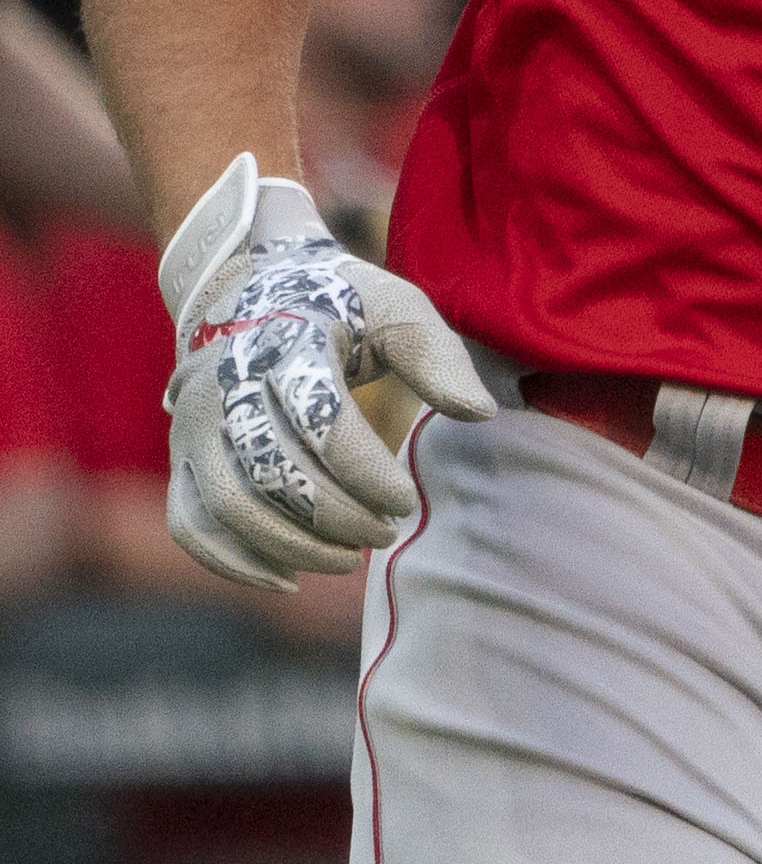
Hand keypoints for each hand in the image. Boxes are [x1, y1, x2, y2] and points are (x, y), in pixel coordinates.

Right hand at [159, 153, 493, 591]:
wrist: (254, 285)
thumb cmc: (343, 305)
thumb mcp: (397, 309)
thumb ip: (436, 359)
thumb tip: (479, 414)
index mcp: (287, 340)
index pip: (322, 422)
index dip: (367, 474)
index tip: (407, 501)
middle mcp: (226, 380)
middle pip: (272, 470)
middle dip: (335, 517)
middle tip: (385, 533)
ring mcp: (193, 420)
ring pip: (228, 505)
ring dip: (291, 547)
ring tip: (348, 559)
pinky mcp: (181, 454)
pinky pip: (191, 524)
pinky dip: (234, 561)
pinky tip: (289, 578)